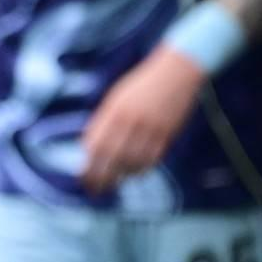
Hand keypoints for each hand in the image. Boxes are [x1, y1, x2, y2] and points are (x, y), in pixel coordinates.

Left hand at [80, 45, 204, 192]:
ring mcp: (151, 127)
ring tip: (114, 183)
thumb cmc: (143, 84)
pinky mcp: (168, 133)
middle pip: (111, 158)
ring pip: (132, 162)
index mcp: (114, 110)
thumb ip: (105, 120)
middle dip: (101, 178)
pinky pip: (152, 159)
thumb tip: (91, 147)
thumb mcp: (117, 97)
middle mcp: (131, 120)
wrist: (177, 71)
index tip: (84, 178)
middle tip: (95, 190)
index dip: (89, 165)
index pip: (95, 145)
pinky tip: (134, 173)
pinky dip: (141, 169)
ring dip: (121, 176)